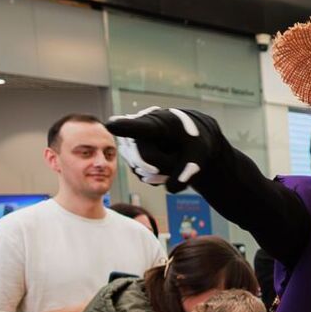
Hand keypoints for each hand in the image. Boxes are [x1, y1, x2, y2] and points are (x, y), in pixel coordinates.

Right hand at [107, 106, 231, 187]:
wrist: (188, 138)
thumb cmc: (195, 140)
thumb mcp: (199, 155)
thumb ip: (188, 172)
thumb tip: (169, 189)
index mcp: (158, 122)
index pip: (140, 127)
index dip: (124, 127)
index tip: (110, 125)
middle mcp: (139, 129)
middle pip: (144, 159)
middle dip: (164, 166)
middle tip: (180, 158)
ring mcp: (132, 141)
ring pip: (142, 169)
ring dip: (161, 171)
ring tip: (172, 157)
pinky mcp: (131, 153)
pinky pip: (141, 174)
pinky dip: (155, 175)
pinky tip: (163, 165)